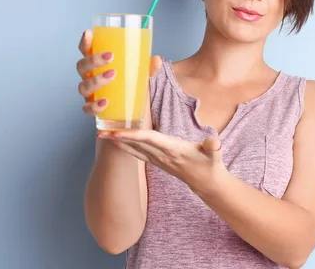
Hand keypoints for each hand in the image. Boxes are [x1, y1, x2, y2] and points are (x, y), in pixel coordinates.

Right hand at [76, 29, 162, 115]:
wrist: (133, 107)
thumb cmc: (131, 82)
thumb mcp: (141, 72)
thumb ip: (149, 66)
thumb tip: (158, 60)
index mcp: (97, 63)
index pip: (85, 50)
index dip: (85, 41)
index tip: (89, 33)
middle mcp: (89, 77)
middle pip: (81, 66)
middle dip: (93, 60)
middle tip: (111, 56)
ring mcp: (90, 93)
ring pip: (83, 86)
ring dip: (96, 80)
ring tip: (112, 75)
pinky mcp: (94, 108)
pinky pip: (88, 109)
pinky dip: (94, 106)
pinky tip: (105, 102)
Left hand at [98, 130, 223, 190]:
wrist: (206, 183)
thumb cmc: (210, 164)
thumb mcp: (214, 155)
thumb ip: (213, 147)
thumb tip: (214, 142)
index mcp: (173, 149)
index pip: (150, 140)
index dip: (133, 135)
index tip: (117, 133)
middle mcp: (162, 155)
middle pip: (137, 144)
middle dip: (118, 138)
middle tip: (99, 131)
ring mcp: (159, 160)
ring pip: (135, 149)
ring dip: (118, 142)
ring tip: (102, 134)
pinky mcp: (158, 161)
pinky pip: (138, 152)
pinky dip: (126, 146)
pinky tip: (117, 141)